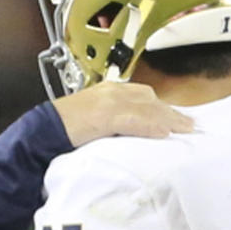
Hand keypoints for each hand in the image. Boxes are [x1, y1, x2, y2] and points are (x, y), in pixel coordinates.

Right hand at [53, 82, 193, 145]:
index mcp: (106, 92)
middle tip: (189, 125)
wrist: (41, 131)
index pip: (142, 96)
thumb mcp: (91, 125)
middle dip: (170, 112)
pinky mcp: (105, 115)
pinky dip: (151, 125)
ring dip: (168, 119)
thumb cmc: (61, 132)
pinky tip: (164, 132)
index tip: (176, 120)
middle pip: (149, 99)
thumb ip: (111, 126)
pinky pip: (135, 119)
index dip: (161, 108)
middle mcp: (110, 91)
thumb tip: (129, 138)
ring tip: (185, 130)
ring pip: (147, 107)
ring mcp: (108, 101)